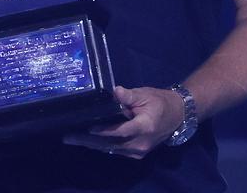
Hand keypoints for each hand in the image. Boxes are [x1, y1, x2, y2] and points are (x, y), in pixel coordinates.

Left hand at [62, 86, 183, 158]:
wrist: (177, 116)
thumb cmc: (160, 101)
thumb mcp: (145, 94)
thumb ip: (129, 96)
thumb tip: (114, 91)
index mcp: (145, 127)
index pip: (121, 131)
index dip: (104, 130)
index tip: (88, 127)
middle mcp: (140, 143)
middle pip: (110, 144)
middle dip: (88, 141)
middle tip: (68, 137)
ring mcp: (138, 151)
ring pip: (111, 149)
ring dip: (92, 144)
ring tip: (72, 139)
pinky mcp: (136, 154)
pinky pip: (115, 150)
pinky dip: (101, 145)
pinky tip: (87, 141)